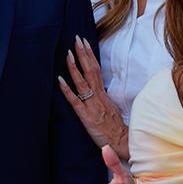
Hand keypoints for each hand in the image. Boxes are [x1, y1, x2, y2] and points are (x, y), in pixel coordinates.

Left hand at [58, 36, 128, 159]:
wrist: (123, 144)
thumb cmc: (115, 128)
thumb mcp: (111, 108)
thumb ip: (102, 97)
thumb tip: (95, 86)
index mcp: (103, 95)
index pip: (96, 70)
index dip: (90, 55)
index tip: (85, 42)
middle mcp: (98, 97)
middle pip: (91, 71)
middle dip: (83, 54)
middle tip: (76, 39)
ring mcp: (93, 106)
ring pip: (83, 83)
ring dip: (75, 67)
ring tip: (68, 53)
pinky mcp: (87, 117)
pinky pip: (75, 102)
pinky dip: (67, 90)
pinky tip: (59, 80)